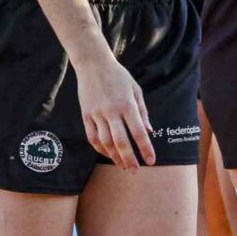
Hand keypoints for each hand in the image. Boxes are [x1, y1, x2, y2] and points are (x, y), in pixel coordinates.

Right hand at [72, 48, 155, 169]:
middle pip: (121, 141)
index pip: (138, 132)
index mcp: (127, 105)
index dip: (145, 148)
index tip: (151, 161)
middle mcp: (111, 111)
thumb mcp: (136, 90)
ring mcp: (96, 114)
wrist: (93, 64)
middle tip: (135, 171)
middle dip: (129, 159)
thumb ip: (142, 112)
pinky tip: (107, 154)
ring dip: (114, 156)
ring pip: (105, 142)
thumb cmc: (119, 76)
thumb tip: (149, 132)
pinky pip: (92, 136)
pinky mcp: (85, 115)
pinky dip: (99, 148)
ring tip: (122, 166)